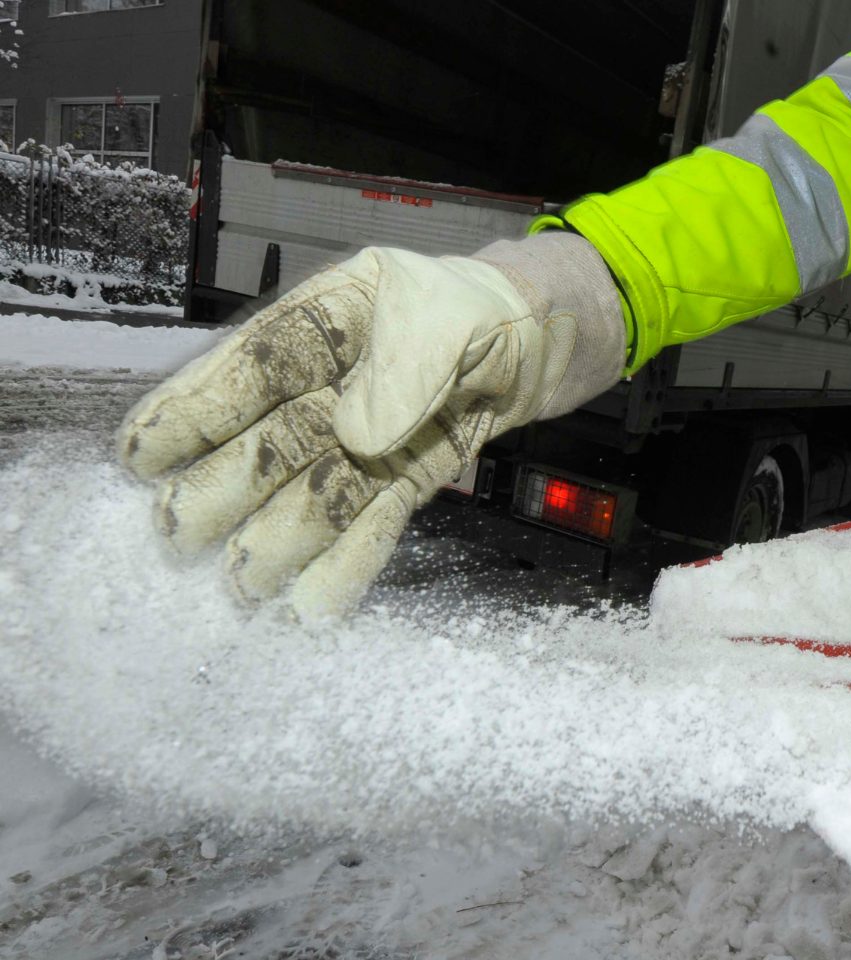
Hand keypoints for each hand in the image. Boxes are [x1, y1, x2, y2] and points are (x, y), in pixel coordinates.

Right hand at [117, 235, 624, 618]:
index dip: (196, 408)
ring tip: (241, 584)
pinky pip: (375, 517)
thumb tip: (356, 432)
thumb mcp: (452, 311)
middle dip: (226, 487)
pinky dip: (351, 560)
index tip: (142, 452)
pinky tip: (315, 602)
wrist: (550, 337)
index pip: (255, 364)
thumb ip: (408, 364)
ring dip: (281, 538)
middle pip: (275, 438)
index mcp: (335, 319)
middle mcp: (342, 381)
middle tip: (176, 534)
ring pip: (319, 488)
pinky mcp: (411, 474)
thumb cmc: (492, 306)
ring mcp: (374, 433)